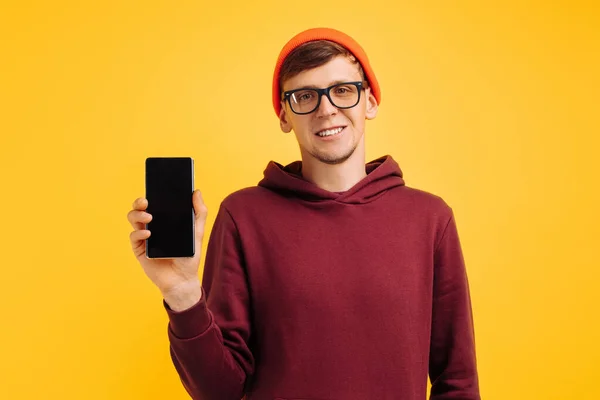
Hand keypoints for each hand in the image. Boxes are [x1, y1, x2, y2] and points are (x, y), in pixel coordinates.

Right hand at [128, 190, 207, 308]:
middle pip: (140, 208)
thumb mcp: (197, 232)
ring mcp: (145, 236)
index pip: (156, 202)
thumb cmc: (189, 256)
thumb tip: (196, 191)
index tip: (156, 185)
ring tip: (149, 217)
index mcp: (165, 219)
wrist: (182, 279)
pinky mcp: (139, 249)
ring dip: (137, 215)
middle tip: (146, 201)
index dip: (153, 192)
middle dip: (140, 201)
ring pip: (133, 219)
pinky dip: (139, 233)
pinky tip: (148, 234)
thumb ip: (199, 212)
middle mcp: (153, 225)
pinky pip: (134, 237)